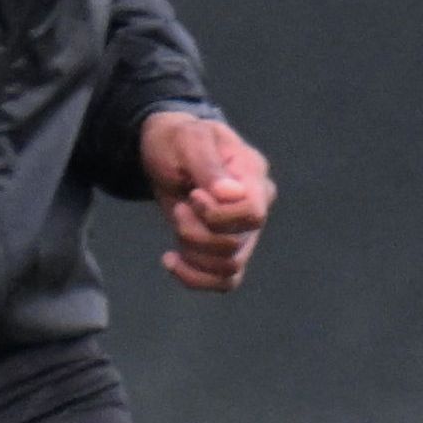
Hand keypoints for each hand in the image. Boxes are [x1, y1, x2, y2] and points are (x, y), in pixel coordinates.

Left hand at [138, 111, 273, 292]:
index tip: (193, 195)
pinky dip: (194, 278)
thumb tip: (232, 194)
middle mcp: (256, 207)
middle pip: (236, 244)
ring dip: (192, 252)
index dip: (218, 214)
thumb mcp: (188, 140)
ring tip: (178, 223)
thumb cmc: (178, 140)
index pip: (253, 212)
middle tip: (180, 207)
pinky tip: (170, 258)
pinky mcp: (227, 249)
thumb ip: (209, 165)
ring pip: (229, 267)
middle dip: (196, 232)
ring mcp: (245, 231)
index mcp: (253, 176)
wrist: (166, 153)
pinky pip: (224, 282)